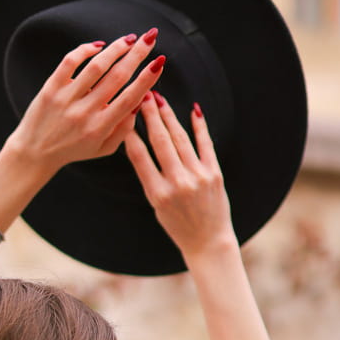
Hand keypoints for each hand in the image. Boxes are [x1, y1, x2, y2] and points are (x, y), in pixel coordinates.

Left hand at [4, 34, 165, 180]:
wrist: (35, 153)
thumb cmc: (73, 150)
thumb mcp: (102, 149)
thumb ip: (123, 129)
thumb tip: (140, 102)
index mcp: (100, 128)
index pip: (129, 99)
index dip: (147, 79)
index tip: (160, 62)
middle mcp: (84, 113)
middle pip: (116, 77)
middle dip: (137, 54)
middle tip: (151, 37)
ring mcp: (66, 99)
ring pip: (96, 66)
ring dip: (115, 48)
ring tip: (129, 39)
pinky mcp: (51, 89)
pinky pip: (70, 62)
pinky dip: (86, 49)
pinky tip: (99, 46)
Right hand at [125, 94, 234, 259]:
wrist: (208, 242)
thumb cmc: (178, 225)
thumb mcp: (156, 206)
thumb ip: (150, 178)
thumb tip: (140, 147)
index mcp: (158, 194)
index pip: (139, 157)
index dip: (130, 134)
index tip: (125, 115)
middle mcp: (177, 184)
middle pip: (161, 142)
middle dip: (151, 116)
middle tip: (143, 96)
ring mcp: (197, 177)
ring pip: (181, 139)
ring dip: (169, 116)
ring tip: (160, 100)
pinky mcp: (214, 174)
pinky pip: (205, 145)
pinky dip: (199, 127)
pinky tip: (194, 110)